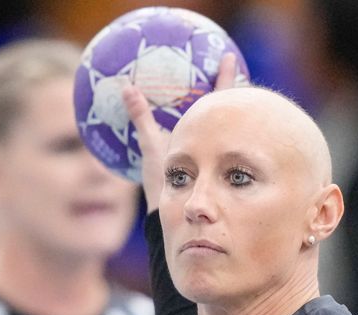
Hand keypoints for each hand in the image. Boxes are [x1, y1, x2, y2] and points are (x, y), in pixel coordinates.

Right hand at [122, 52, 239, 211]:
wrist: (168, 215)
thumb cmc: (164, 180)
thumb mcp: (153, 148)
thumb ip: (142, 118)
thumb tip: (127, 87)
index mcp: (206, 133)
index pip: (220, 96)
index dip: (226, 76)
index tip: (230, 56)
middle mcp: (209, 139)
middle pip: (222, 106)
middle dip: (226, 87)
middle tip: (228, 62)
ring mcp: (203, 151)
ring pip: (213, 123)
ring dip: (216, 106)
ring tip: (218, 86)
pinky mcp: (195, 162)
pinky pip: (194, 136)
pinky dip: (192, 126)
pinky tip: (177, 120)